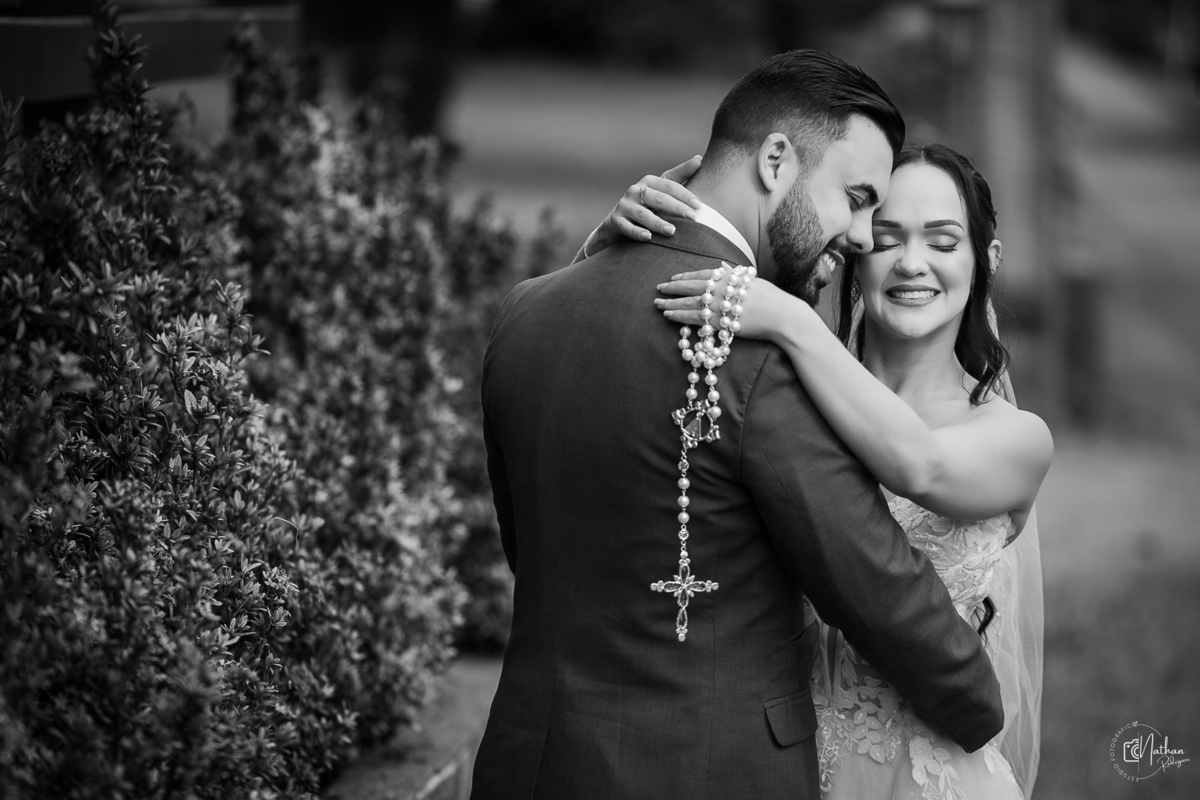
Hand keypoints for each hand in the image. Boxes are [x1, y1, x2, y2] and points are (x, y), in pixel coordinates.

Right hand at [605, 156, 702, 241]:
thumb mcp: (662, 189)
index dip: (685, 195)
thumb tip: (699, 159)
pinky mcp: (616, 221)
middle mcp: (635, 191)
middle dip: (676, 207)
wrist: (618, 221)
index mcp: (649, 181)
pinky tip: (648, 237)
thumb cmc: (647, 204)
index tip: (699, 206)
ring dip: (657, 222)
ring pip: (642, 213)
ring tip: (672, 231)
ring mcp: (624, 206)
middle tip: (692, 217)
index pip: (669, 185)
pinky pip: (627, 227)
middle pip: (658, 198)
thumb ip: (680, 175)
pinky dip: (637, 232)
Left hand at [654, 264, 801, 343]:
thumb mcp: (752, 280)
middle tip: (658, 287)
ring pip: (688, 302)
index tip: (674, 276)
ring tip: (657, 303)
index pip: (701, 274)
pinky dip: (679, 315)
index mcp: (729, 276)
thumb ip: (735, 273)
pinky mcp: (718, 321)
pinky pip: (693, 317)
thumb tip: (723, 266)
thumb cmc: (771, 298)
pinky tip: (668, 315)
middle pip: (690, 286)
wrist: (782, 316)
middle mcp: (720, 288)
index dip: (685, 275)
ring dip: (671, 302)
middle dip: (672, 287)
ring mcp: (718, 305)